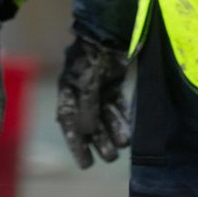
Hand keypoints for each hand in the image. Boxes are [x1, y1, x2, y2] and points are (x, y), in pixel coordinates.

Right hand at [56, 32, 129, 169]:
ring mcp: (99, 86)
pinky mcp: (114, 81)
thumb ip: (86, 110)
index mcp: (68, 90)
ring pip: (105, 115)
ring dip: (113, 130)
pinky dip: (122, 116)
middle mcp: (82, 91)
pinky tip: (128, 129)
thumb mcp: (86, 85)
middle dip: (99, 140)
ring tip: (122, 144)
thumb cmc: (91, 57)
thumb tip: (87, 132)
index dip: (76, 144)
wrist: (109, 32)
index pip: (69, 123)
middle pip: (90, 122)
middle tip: (110, 157)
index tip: (86, 163)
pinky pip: (117, 104)